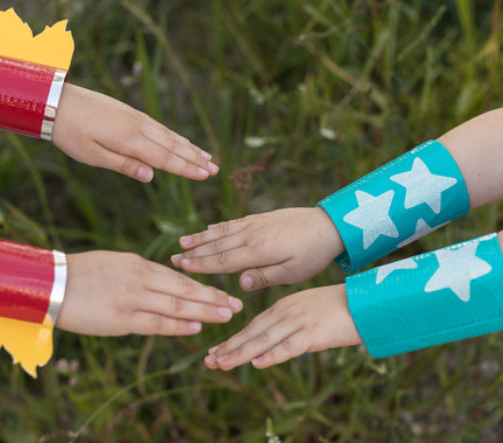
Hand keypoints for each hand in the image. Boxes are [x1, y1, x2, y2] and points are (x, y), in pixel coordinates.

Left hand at [53, 84, 218, 181]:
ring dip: (189, 147)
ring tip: (207, 156)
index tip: (207, 176)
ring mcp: (135, 117)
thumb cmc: (70, 133)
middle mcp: (138, 126)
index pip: (165, 158)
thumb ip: (124, 166)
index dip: (187, 169)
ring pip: (168, 135)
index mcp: (129, 140)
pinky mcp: (130, 112)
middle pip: (173, 146)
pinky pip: (159, 127)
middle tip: (216, 169)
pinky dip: (174, 136)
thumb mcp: (93, 156)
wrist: (56, 100)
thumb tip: (152, 177)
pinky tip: (181, 140)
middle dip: (196, 159)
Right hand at [56, 251, 242, 335]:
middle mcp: (140, 279)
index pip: (178, 277)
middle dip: (213, 297)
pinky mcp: (121, 319)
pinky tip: (196, 327)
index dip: (203, 286)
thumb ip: (140, 273)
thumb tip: (162, 283)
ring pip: (176, 305)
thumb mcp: (115, 263)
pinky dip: (178, 325)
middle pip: (184, 290)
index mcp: (139, 264)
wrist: (52, 284)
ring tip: (226, 315)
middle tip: (237, 304)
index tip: (223, 291)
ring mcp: (132, 299)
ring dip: (204, 311)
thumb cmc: (81, 273)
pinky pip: (156, 323)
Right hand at [171, 207, 343, 290]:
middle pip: (216, 245)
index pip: (222, 260)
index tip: (180, 266)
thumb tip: (239, 284)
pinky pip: (234, 223)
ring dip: (201, 238)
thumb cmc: (314, 254)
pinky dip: (218, 227)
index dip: (200, 264)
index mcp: (258, 251)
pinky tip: (209, 230)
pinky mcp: (261, 218)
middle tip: (172, 257)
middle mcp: (252, 235)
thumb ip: (264, 277)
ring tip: (182, 242)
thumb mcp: (293, 273)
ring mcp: (255, 224)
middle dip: (193, 252)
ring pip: (222, 232)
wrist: (330, 225)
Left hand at [204, 284, 360, 369]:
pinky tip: (257, 363)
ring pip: (264, 340)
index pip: (253, 325)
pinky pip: (289, 346)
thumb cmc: (339, 308)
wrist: (366, 302)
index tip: (215, 352)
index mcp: (284, 306)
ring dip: (241, 353)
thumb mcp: (308, 311)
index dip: (234, 340)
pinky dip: (272, 355)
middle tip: (209, 361)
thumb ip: (289, 324)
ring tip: (222, 363)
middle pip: (252, 332)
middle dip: (229, 347)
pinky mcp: (314, 333)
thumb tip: (273, 343)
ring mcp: (299, 322)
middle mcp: (287, 312)